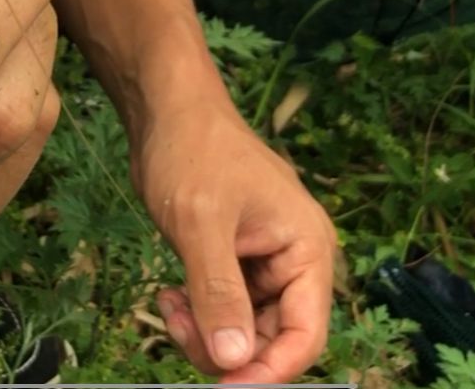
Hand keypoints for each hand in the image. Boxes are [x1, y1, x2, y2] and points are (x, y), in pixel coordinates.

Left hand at [136, 97, 335, 382]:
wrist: (167, 111)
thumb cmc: (194, 151)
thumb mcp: (201, 223)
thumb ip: (219, 292)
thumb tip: (232, 359)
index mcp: (307, 249)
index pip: (306, 335)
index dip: (270, 370)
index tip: (225, 384)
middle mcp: (294, 261)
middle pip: (273, 339)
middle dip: (226, 348)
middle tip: (178, 326)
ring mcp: (263, 263)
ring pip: (244, 331)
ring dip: (206, 333)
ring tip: (169, 306)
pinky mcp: (234, 262)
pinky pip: (224, 310)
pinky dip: (197, 315)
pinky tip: (169, 296)